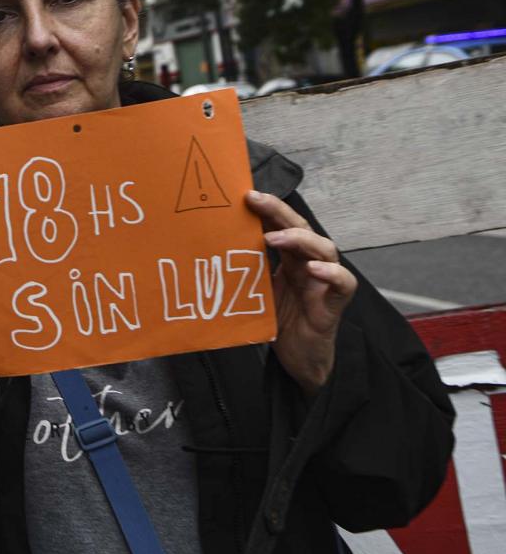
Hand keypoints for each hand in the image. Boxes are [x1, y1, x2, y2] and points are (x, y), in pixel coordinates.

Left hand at [247, 191, 357, 395]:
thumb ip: (246, 270)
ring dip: (299, 239)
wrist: (298, 358)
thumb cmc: (279, 322)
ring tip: (274, 237)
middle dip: (279, 211)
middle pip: (301, 228)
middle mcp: (309, 263)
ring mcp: (325, 280)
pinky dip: (331, 273)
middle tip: (254, 200)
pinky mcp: (335, 302)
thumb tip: (210, 250)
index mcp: (290, 258)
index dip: (266, 209)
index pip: (281, 225)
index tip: (243, 195)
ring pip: (324, 248)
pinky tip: (314, 269)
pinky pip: (343, 282)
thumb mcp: (256, 291)